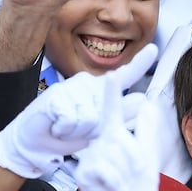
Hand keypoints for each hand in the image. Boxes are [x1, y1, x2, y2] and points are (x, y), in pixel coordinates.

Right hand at [0, 44, 156, 178]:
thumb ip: (120, 116)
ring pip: (90, 118)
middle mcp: (88, 83)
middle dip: (96, 128)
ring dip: (78, 131)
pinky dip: (65, 130)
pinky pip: (73, 120)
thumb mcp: (100, 128)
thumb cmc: (70, 132)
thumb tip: (142, 100)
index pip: (125, 75)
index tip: (154, 50)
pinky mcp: (56, 96)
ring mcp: (72, 87)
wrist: (37, 141)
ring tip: (67, 126)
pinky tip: (57, 125)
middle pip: (108, 111)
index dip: (141, 62)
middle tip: (79, 128)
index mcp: (101, 90)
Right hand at [74, 81, 159, 190]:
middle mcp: (100, 142)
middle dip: (135, 158)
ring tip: (125, 184)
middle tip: (135, 175)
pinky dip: (118, 183)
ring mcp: (91, 157)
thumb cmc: (138, 184)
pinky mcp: (85, 172)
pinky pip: (107, 171)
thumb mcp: (148, 155)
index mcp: (115, 134)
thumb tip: (147, 103)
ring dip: (127, 173)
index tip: (111, 75)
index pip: (113, 110)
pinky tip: (118, 190)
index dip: (111, 92)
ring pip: (116, 155)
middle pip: (122, 138)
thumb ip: (147, 129)